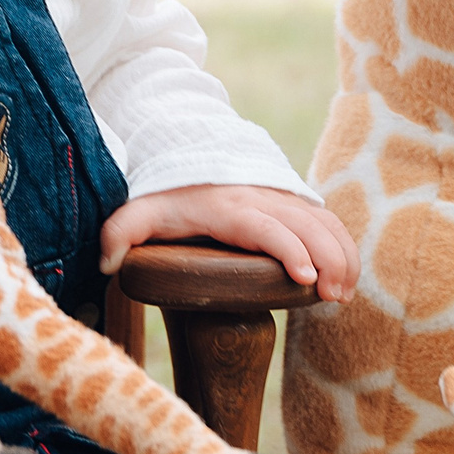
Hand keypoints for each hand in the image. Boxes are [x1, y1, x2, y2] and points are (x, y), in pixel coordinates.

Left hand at [98, 183, 359, 302]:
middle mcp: (261, 201)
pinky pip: (328, 222)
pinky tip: (347, 281)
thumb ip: (120, 232)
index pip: (264, 226)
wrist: (191, 157)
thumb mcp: (141, 210)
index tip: (303, 278)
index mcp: (228, 208)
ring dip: (340, 256)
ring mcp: (282, 201)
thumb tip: (105, 263)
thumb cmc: (167, 196)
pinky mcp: (295, 206)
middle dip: (325, 259)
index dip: (286, 249)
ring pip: (322, 223)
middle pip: (304, 226)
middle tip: (333, 297)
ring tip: (342, 295)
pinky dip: (344, 247)